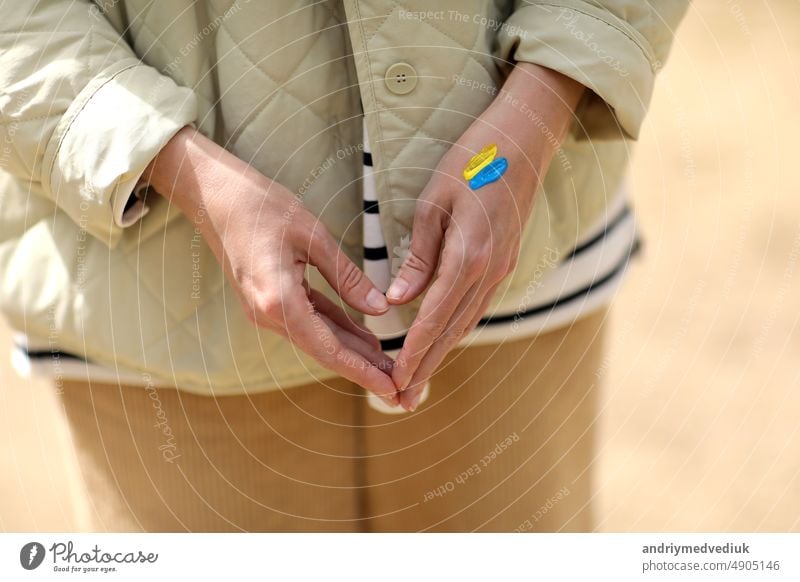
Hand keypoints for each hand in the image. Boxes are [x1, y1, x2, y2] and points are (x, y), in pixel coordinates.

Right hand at [144, 127, 399, 404]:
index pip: (329, 349)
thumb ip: (348, 277)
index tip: (390, 388)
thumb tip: (380, 310)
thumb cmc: (262, 207)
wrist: (215, 196)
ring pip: (319, 337)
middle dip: (363, 369)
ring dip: (352, 350)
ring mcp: (265, 310)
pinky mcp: (268, 300)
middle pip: (325, 350)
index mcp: (279, 301)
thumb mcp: (314, 236)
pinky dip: (336, 328)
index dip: (363, 371)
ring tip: (388, 363)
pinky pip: (309, 320)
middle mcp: (268, 314)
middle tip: (399, 386)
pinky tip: (363, 336)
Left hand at [387, 63, 584, 410]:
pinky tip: (442, 342)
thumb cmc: (471, 161)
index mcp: (469, 256)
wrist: (524, 139)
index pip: (435, 317)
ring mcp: (502, 268)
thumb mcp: (433, 202)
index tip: (396, 379)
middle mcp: (490, 271)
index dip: (414, 352)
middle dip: (427, 367)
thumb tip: (399, 300)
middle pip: (453, 331)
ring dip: (442, 354)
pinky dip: (456, 330)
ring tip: (419, 382)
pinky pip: (477, 306)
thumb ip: (418, 256)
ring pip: (467, 323)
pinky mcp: (505, 262)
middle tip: (403, 400)